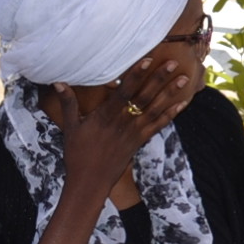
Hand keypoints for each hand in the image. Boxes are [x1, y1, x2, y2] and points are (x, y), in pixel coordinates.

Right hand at [42, 56, 196, 198]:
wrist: (90, 183)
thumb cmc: (77, 155)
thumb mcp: (70, 127)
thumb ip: (68, 103)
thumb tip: (58, 82)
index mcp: (105, 116)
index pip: (124, 92)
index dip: (136, 75)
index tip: (148, 60)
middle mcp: (123, 123)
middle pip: (144, 98)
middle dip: (159, 79)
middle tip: (174, 63)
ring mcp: (133, 133)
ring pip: (155, 110)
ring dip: (170, 94)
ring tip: (184, 78)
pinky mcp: (139, 142)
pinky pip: (158, 126)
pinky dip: (170, 115)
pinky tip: (182, 104)